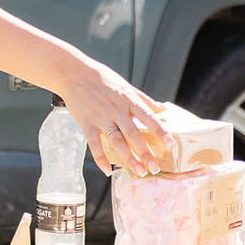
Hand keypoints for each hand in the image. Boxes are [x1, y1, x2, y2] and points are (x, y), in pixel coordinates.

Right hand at [56, 64, 176, 175]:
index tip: (170, 142)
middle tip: (155, 168)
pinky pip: (94, 145)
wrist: (74, 73)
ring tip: (139, 171)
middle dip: (145, 153)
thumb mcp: (125, 84)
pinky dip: (101, 159)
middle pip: (133, 134)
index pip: (147, 116)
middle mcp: (116, 110)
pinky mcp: (87, 124)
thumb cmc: (101, 78)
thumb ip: (143, 98)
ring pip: (117, 142)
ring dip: (128, 158)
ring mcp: (101, 118)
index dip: (159, 129)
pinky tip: (108, 171)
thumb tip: (162, 108)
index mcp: (127, 99)